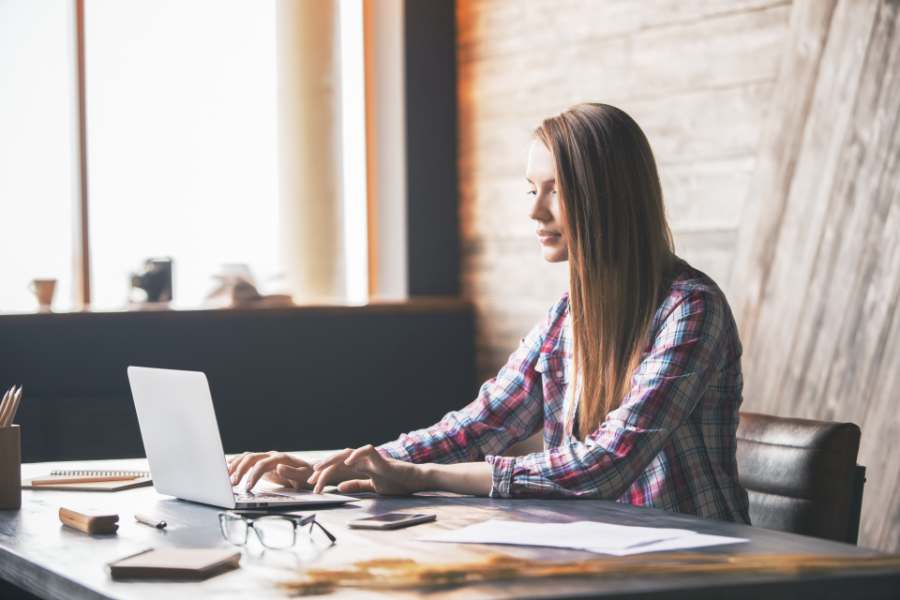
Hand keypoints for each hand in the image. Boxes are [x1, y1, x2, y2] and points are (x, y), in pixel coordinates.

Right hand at [227, 451, 316, 490]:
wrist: (309, 471)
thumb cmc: (307, 475)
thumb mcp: (303, 476)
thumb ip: (291, 472)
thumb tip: (279, 467)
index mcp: (281, 458)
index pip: (262, 464)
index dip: (253, 475)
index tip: (248, 487)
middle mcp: (271, 455)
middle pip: (251, 458)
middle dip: (240, 470)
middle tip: (232, 483)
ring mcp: (266, 458)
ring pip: (247, 458)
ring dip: (235, 466)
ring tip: (226, 477)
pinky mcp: (262, 463)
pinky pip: (247, 461)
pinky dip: (236, 463)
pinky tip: (227, 468)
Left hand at [309, 444, 424, 495]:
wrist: (415, 481)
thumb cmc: (397, 483)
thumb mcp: (372, 487)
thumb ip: (356, 485)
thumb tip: (339, 487)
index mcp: (360, 466)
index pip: (338, 468)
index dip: (324, 475)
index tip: (313, 486)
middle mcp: (363, 460)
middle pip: (338, 459)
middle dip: (323, 469)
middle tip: (310, 481)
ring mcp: (371, 458)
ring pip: (348, 453)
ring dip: (333, 460)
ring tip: (320, 469)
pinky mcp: (381, 458)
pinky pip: (367, 450)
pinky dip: (357, 454)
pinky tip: (347, 463)